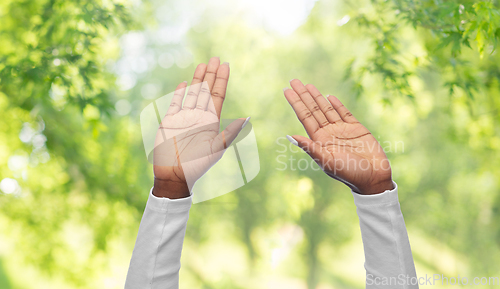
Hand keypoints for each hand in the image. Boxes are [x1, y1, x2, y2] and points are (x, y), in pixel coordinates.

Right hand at [153, 57, 247, 197]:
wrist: (175, 175)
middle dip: (211, 74)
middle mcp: (199, 117)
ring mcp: (184, 118)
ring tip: (202, 64)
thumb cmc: (197, 165)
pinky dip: (179, 93)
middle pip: (206, 90)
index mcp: (211, 122)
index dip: (221, 80)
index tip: (225, 66)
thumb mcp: (216, 149)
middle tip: (215, 58)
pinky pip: (175, 103)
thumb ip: (229, 133)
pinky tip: (183, 83)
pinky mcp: (170, 122)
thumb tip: (246, 119)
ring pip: (192, 93)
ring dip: (197, 79)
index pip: (218, 96)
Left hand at [283, 79, 392, 194]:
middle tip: (293, 80)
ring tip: (307, 85)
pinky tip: (328, 96)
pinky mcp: (357, 128)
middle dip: (303, 95)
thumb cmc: (349, 173)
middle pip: (313, 109)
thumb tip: (290, 136)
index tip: (286, 90)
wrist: (373, 177)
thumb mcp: (327, 161)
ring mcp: (342, 129)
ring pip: (326, 109)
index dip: (296, 103)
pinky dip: (337, 104)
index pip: (305, 117)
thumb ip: (310, 147)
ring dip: (317, 96)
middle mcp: (328, 133)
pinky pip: (344, 113)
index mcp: (319, 140)